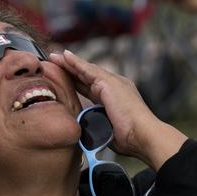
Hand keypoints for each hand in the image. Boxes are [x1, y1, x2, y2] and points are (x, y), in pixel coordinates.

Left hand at [48, 50, 185, 168]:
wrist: (143, 135)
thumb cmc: (129, 139)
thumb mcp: (108, 129)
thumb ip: (97, 124)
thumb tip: (85, 129)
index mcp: (115, 98)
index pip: (91, 87)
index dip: (77, 82)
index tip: (63, 79)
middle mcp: (116, 86)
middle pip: (87, 76)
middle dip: (70, 70)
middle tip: (55, 62)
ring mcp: (113, 82)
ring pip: (86, 70)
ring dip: (69, 63)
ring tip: (54, 56)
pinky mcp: (109, 82)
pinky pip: (87, 69)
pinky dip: (75, 62)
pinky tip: (64, 56)